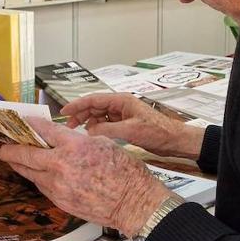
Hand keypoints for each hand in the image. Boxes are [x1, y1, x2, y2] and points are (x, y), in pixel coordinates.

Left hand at [0, 117, 171, 236]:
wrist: (134, 203)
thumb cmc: (126, 172)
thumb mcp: (103, 144)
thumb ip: (79, 141)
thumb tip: (64, 139)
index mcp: (74, 146)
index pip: (44, 130)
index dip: (31, 125)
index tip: (23, 122)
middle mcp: (61, 165)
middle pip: (27, 155)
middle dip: (11, 150)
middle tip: (3, 148)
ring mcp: (59, 186)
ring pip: (31, 174)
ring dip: (22, 166)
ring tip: (14, 160)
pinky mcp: (61, 201)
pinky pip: (43, 187)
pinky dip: (38, 179)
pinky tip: (37, 175)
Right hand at [60, 92, 204, 159]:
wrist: (175, 141)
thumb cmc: (157, 132)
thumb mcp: (130, 131)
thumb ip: (108, 130)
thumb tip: (88, 133)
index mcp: (121, 100)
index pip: (94, 99)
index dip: (77, 105)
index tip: (64, 112)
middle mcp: (121, 105)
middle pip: (95, 106)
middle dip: (81, 114)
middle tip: (69, 125)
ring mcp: (123, 115)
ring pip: (100, 116)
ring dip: (89, 122)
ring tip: (79, 132)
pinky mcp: (126, 124)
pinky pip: (107, 124)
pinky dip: (98, 129)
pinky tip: (93, 136)